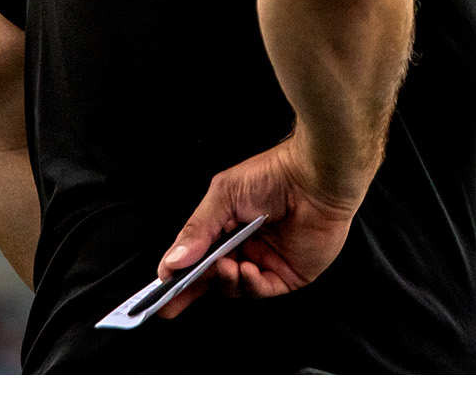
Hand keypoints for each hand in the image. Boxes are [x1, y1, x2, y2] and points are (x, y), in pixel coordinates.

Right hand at [154, 137, 361, 317]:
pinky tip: (247, 269)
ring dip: (223, 281)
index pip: (197, 256)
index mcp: (227, 226)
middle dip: (190, 290)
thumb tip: (172, 261)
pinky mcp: (288, 275)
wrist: (316, 176)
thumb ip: (198, 229)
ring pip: (233, 287)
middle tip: (172, 300)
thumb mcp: (225, 195)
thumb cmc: (274, 174)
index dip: (177, 273)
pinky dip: (249, 284)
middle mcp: (244, 246)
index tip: (159, 287)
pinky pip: (260, 290)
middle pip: (211, 278)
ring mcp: (265, 261)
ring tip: (223, 266)